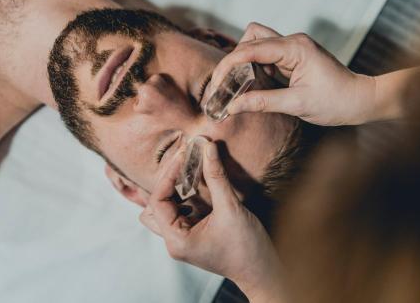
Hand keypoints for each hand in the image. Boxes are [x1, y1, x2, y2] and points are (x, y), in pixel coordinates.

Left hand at [139, 141, 284, 302]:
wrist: (262, 270)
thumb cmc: (246, 247)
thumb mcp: (230, 208)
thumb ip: (216, 177)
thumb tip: (207, 147)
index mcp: (177, 239)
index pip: (157, 201)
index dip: (168, 175)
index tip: (183, 155)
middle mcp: (175, 241)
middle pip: (157, 204)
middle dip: (169, 181)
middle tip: (185, 160)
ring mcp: (184, 238)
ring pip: (168, 207)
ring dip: (177, 189)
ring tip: (192, 170)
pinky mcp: (195, 234)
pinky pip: (183, 210)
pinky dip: (188, 196)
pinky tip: (202, 184)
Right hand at [211, 22, 376, 125]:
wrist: (360, 100)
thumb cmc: (336, 102)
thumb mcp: (297, 105)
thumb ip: (263, 102)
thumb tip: (233, 106)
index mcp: (295, 48)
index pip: (251, 49)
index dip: (229, 65)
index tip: (216, 84)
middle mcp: (293, 41)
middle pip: (251, 37)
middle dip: (235, 60)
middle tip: (226, 85)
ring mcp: (294, 47)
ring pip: (257, 42)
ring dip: (245, 61)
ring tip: (239, 85)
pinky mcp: (295, 56)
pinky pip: (267, 54)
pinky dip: (256, 66)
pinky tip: (255, 84)